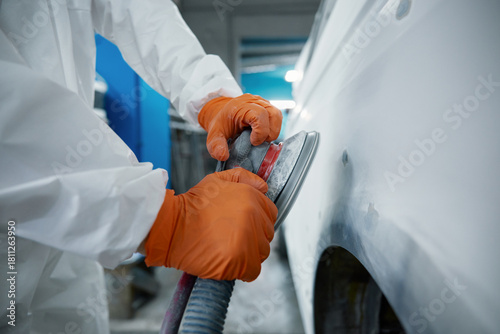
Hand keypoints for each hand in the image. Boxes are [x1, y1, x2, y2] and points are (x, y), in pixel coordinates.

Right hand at [144, 169, 276, 281]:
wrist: (170, 227)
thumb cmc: (191, 206)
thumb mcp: (216, 180)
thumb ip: (243, 178)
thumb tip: (263, 186)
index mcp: (251, 199)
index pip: (270, 215)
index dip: (257, 221)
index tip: (244, 226)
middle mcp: (253, 218)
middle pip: (266, 235)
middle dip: (253, 238)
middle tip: (232, 238)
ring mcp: (247, 240)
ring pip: (261, 253)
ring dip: (249, 254)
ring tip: (228, 249)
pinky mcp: (239, 261)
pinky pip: (252, 271)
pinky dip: (243, 270)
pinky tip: (229, 263)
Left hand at [198, 94, 282, 160]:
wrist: (223, 112)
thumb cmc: (222, 123)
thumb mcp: (214, 135)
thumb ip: (216, 145)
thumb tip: (223, 156)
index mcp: (241, 106)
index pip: (260, 115)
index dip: (260, 131)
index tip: (252, 142)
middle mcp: (254, 101)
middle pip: (273, 114)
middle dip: (269, 132)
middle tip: (258, 142)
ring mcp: (262, 102)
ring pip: (277, 115)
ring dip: (273, 130)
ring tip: (263, 138)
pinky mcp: (268, 106)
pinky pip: (277, 117)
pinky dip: (273, 128)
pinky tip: (264, 134)